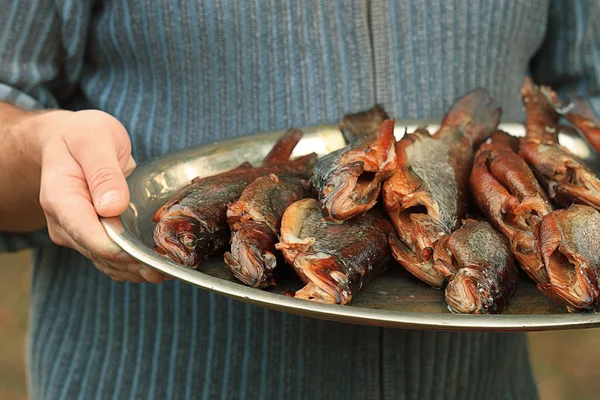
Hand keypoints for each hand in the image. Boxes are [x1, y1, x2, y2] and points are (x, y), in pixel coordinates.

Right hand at [29, 109, 168, 282]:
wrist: (67, 140)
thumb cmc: (81, 135)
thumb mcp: (94, 140)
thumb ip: (103, 172)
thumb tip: (112, 207)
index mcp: (61, 199)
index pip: (89, 236)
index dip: (120, 251)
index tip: (150, 255)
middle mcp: (65, 223)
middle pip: (101, 254)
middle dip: (135, 264)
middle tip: (171, 265)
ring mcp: (77, 233)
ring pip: (107, 263)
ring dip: (137, 270)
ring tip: (171, 269)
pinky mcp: (91, 235)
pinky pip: (112, 258)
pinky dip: (134, 265)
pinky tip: (159, 265)